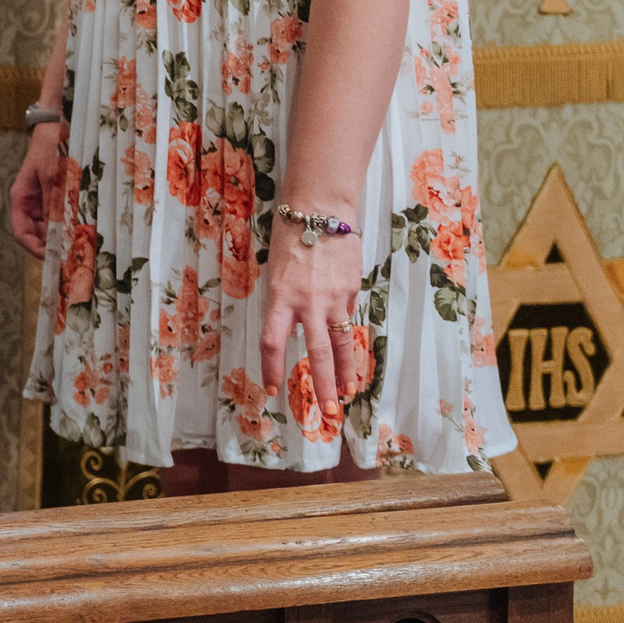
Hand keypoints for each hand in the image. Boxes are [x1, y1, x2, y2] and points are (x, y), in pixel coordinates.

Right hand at [7, 122, 66, 256]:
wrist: (58, 125)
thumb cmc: (51, 148)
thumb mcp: (53, 177)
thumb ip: (53, 205)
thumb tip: (57, 234)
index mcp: (21, 198)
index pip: (21, 233)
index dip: (34, 248)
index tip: (53, 258)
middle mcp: (30, 203)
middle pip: (35, 234)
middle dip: (50, 247)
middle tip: (70, 258)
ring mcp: (43, 201)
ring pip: (49, 229)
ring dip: (61, 238)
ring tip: (78, 248)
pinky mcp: (56, 197)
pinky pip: (59, 218)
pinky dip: (68, 226)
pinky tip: (81, 231)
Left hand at [258, 210, 371, 426]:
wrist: (319, 209)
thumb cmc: (290, 237)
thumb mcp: (275, 270)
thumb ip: (284, 301)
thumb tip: (296, 326)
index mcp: (278, 296)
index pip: (272, 341)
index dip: (272, 369)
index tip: (274, 390)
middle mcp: (306, 301)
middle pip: (315, 352)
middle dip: (320, 385)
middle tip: (327, 413)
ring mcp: (332, 297)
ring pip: (340, 343)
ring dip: (344, 373)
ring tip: (346, 394)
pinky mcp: (351, 290)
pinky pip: (347, 318)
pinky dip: (348, 338)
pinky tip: (350, 356)